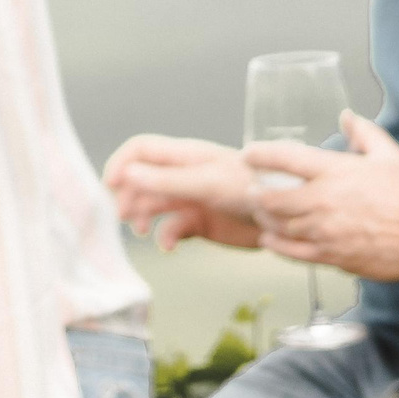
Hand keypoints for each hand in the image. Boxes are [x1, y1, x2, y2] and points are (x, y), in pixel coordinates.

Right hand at [103, 134, 263, 250]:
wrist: (287, 215)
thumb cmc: (251, 186)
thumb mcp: (206, 182)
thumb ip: (166, 180)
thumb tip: (127, 174)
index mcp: (184, 157)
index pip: (141, 150)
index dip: (122, 163)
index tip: (111, 186)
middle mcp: (183, 176)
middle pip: (141, 180)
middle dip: (128, 196)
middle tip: (125, 217)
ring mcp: (191, 200)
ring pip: (153, 206)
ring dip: (142, 217)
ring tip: (142, 231)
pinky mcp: (200, 224)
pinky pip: (172, 229)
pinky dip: (166, 238)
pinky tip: (170, 246)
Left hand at [241, 110, 398, 283]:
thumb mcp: (390, 153)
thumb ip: (363, 132)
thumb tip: (346, 116)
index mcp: (335, 172)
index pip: (285, 158)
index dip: (260, 154)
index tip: (249, 153)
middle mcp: (324, 202)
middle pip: (272, 197)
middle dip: (256, 192)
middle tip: (251, 188)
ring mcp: (326, 232)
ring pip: (279, 226)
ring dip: (264, 218)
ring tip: (259, 212)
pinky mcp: (333, 256)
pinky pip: (294, 252)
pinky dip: (277, 245)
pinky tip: (270, 240)